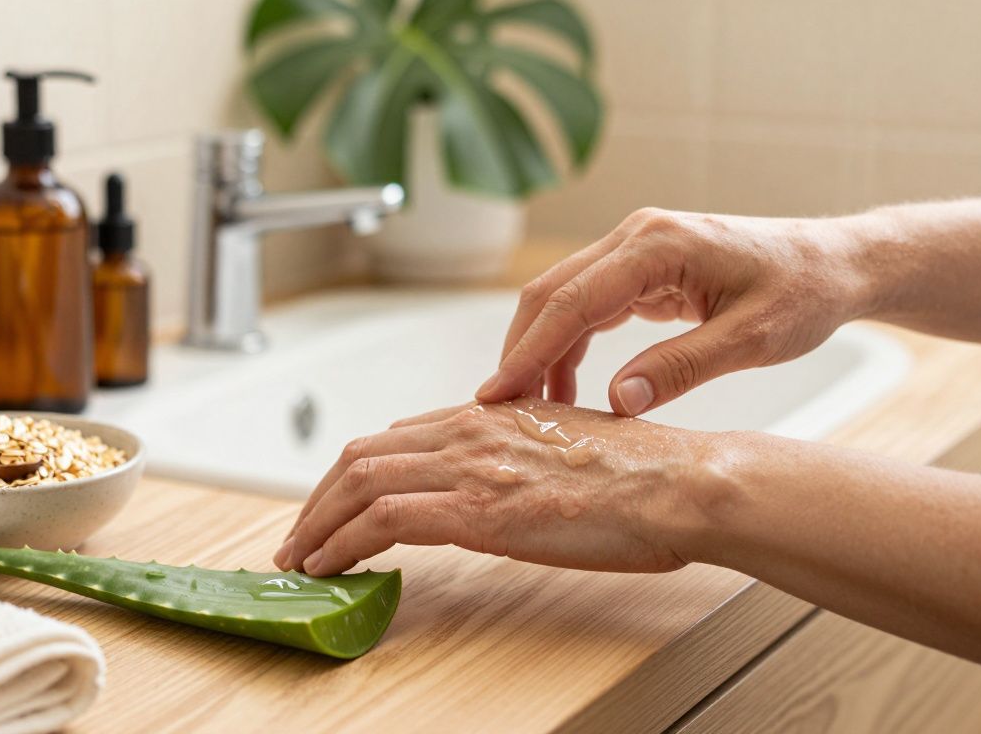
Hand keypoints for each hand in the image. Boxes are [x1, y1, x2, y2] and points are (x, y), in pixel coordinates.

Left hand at [272, 398, 716, 576]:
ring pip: (360, 483)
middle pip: (362, 456)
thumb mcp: (564, 447)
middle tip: (301, 534)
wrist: (679, 485)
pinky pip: (385, 521)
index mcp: (490, 415)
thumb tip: (486, 480)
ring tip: (302, 557)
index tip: (332, 506)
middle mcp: (470, 431)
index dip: (350, 475)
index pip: (394, 439)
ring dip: (319, 523)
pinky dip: (345, 542)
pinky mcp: (479, 508)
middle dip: (318, 498)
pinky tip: (332, 566)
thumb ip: (515, 453)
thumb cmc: (640, 475)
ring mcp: (471, 466)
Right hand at [475, 207, 869, 414]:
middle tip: (495, 409)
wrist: (837, 263)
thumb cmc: (805, 293)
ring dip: (540, 351)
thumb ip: (683, 369)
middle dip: (519, 350)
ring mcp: (636, 250)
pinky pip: (588, 307)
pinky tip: (567, 389)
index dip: (529, 350)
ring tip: (529, 410)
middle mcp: (636, 238)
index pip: (571, 300)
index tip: (497, 394)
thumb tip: (617, 403)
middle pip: (550, 293)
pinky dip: (569, 347)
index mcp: (658, 245)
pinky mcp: (642, 270)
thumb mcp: (753, 339)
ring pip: (562, 300)